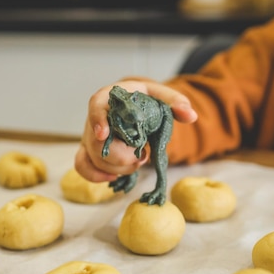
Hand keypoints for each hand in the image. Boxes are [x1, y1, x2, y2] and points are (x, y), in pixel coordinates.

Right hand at [74, 79, 197, 182]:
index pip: (96, 106)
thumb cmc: (142, 99)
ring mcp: (90, 136)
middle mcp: (95, 117)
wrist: (132, 105)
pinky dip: (96, 176)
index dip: (97, 120)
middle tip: (142, 156)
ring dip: (118, 167)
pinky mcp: (90, 151)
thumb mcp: (159, 95)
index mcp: (109, 98)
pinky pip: (83, 166)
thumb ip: (175, 102)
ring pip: (93, 157)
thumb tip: (191, 116)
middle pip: (95, 141)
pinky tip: (114, 178)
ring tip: (138, 161)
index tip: (104, 134)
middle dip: (120, 156)